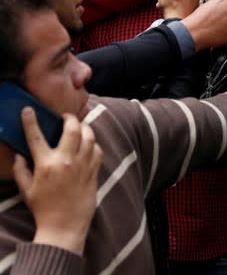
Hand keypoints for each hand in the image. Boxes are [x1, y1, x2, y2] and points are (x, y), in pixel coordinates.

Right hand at [14, 109, 102, 254]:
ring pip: (89, 136)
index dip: (31, 121)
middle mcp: (66, 161)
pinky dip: (94, 144)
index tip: (29, 110)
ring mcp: (83, 165)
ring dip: (84, 128)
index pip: (37, 136)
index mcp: (46, 165)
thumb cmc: (43, 209)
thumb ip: (20, 170)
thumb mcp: (26, 190)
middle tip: (65, 117)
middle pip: (72, 129)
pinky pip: (98, 150)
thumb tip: (19, 155)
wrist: (64, 225)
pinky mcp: (94, 171)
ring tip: (79, 127)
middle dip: (69, 118)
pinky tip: (88, 145)